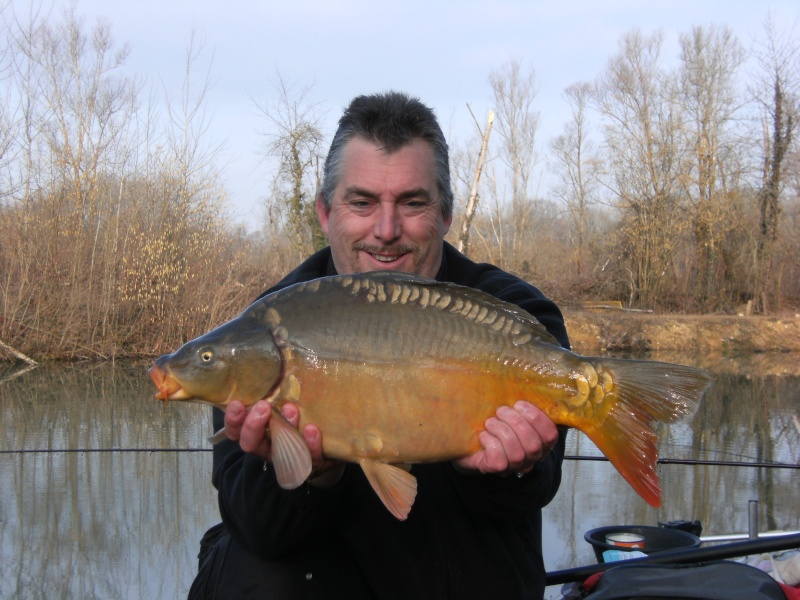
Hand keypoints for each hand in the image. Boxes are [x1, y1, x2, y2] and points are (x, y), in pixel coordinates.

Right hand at [224, 400, 340, 479]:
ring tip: (291, 409)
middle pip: (251, 444)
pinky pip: (310, 457)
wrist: (328, 446)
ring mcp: (288, 458)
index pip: (237, 431)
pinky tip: (312, 429)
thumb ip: (273, 394)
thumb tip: (270, 367)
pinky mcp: (310, 462)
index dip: (233, 420)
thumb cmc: (296, 419)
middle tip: (263, 406)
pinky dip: (310, 444)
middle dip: (253, 426)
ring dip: (284, 429)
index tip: (236, 403)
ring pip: (280, 450)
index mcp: (257, 434)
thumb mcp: (281, 406)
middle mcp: (268, 448)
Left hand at [454, 401, 558, 475]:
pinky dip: (490, 442)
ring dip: (502, 431)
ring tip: (490, 422)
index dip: (537, 418)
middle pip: (534, 445)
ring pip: (517, 453)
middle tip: (501, 411)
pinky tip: (484, 435)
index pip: (550, 435)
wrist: (467, 440)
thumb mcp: (510, 411)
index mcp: (539, 441)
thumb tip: (528, 387)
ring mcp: (514, 466)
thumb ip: (522, 406)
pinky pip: (499, 460)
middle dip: (516, 423)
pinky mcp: (496, 469)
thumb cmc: (494, 422)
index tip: (519, 404)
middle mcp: (530, 457)